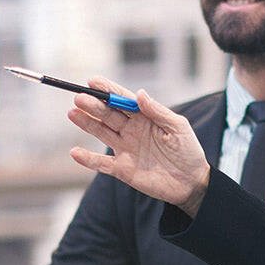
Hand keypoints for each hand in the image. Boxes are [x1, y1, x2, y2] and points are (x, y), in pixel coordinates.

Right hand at [68, 77, 210, 215]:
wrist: (191, 183)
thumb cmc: (188, 152)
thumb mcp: (178, 128)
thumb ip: (158, 111)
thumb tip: (139, 93)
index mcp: (145, 118)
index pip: (123, 100)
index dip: (108, 90)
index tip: (93, 81)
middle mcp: (131, 131)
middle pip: (108, 114)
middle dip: (94, 105)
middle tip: (79, 98)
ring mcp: (125, 149)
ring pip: (101, 133)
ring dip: (87, 123)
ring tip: (73, 113)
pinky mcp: (122, 169)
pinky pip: (101, 163)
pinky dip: (88, 159)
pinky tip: (75, 152)